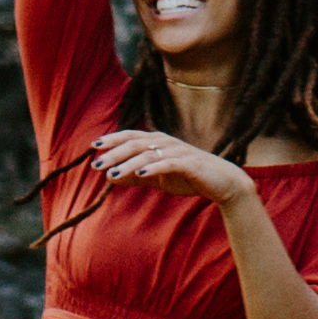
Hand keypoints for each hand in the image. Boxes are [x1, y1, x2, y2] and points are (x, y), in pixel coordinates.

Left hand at [84, 130, 255, 208]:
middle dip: (114, 153)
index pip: (131, 136)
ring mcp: (178, 151)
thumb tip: (111, 176)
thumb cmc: (190, 177)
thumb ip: (137, 175)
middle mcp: (166, 142)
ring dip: (128, 164)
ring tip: (112, 174)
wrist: (223, 182)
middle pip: (135, 143)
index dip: (113, 139)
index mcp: (158, 142)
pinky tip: (140, 175)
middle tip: (96, 164)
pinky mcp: (189, 163)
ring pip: (148, 154)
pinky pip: (168, 163)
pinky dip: (153, 168)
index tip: (94, 146)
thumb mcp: (159, 177)